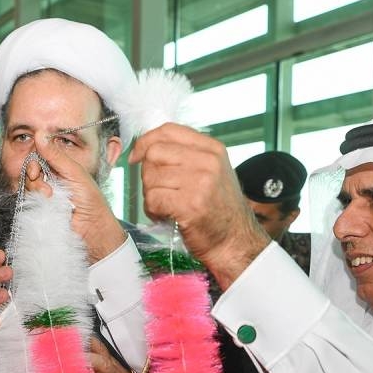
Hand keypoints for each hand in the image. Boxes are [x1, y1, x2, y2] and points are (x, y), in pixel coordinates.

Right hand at [27, 141, 126, 262]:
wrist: (93, 229)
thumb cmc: (91, 201)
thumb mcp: (75, 173)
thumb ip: (56, 155)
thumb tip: (40, 134)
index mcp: (60, 167)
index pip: (39, 156)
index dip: (34, 160)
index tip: (36, 168)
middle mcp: (51, 179)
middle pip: (30, 169)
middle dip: (34, 175)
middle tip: (45, 187)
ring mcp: (45, 194)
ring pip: (28, 185)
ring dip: (36, 190)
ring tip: (50, 198)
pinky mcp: (40, 208)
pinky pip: (28, 200)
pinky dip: (35, 201)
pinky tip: (47, 205)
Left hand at [129, 123, 269, 289]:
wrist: (235, 242)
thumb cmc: (219, 211)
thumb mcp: (212, 172)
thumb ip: (186, 156)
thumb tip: (147, 148)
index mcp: (212, 149)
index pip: (168, 130)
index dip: (145, 142)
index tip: (137, 156)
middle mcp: (208, 161)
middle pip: (154, 153)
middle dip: (148, 174)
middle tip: (159, 191)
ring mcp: (200, 182)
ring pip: (150, 177)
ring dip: (150, 196)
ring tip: (166, 207)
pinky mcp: (190, 205)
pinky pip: (153, 199)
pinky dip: (152, 211)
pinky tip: (166, 217)